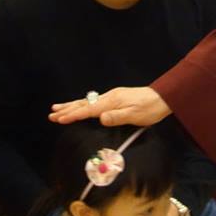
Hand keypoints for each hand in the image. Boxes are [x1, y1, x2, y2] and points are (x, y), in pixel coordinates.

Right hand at [49, 86, 170, 126]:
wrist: (164, 97)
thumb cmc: (151, 109)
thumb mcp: (135, 115)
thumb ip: (117, 117)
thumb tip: (101, 118)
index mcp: (112, 102)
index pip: (88, 110)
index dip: (73, 115)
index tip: (58, 119)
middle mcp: (109, 97)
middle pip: (84, 104)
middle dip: (67, 109)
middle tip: (50, 114)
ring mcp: (113, 96)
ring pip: (88, 102)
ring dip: (72, 105)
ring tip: (58, 108)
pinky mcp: (116, 97)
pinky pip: (94, 102)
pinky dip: (82, 104)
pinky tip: (80, 106)